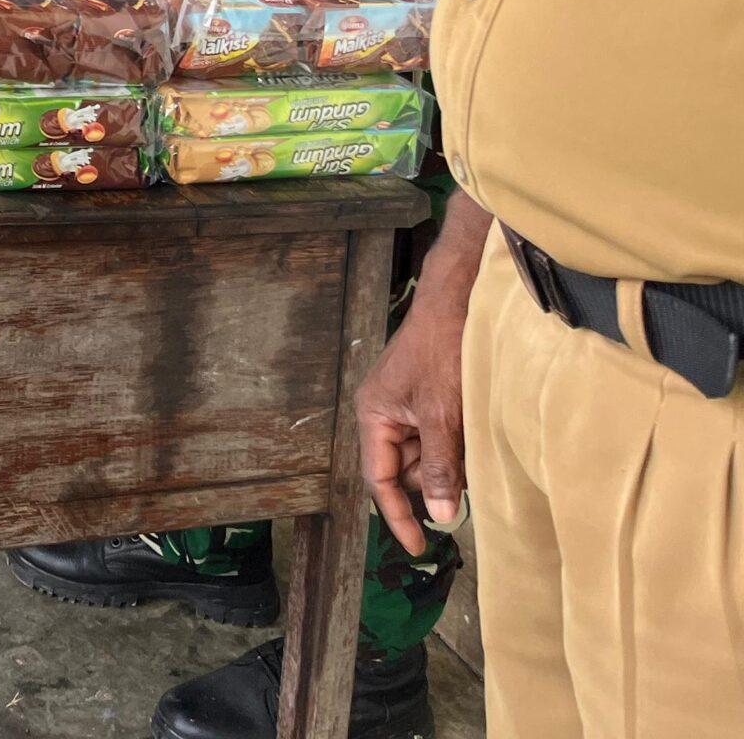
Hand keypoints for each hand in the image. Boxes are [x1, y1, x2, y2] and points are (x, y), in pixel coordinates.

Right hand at [357, 290, 470, 556]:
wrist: (460, 300)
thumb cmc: (442, 351)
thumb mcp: (441, 413)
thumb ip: (440, 466)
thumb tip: (440, 516)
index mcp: (375, 415)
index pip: (380, 480)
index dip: (399, 516)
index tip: (419, 549)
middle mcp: (386, 413)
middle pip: (408, 470)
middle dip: (437, 478)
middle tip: (468, 471)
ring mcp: (408, 405)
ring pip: (430, 455)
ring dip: (452, 458)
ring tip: (474, 438)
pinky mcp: (430, 399)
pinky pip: (442, 437)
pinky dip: (459, 442)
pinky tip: (475, 428)